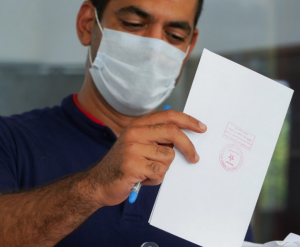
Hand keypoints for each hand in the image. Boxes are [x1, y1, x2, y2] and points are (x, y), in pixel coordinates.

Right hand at [88, 109, 206, 205]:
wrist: (98, 183)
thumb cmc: (123, 165)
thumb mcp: (138, 144)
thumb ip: (157, 138)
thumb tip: (185, 136)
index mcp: (138, 125)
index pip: (168, 116)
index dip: (188, 120)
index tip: (202, 128)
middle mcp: (135, 133)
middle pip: (172, 133)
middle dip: (188, 147)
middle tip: (194, 158)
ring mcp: (132, 149)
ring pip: (168, 156)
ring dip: (163, 169)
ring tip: (148, 172)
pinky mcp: (132, 166)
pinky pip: (159, 172)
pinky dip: (155, 180)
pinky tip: (142, 179)